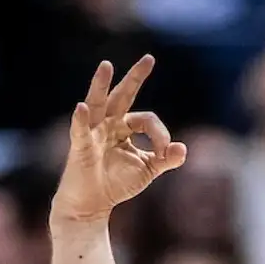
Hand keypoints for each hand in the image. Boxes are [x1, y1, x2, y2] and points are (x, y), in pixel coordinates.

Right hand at [51, 58, 187, 227]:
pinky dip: (81, 120)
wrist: (92, 205)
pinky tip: (81, 108)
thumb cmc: (117, 184)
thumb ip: (166, 158)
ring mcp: (93, 133)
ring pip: (97, 104)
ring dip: (100, 85)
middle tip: (149, 59)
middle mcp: (108, 124)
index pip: (147, 120)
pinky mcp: (81, 147)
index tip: (166, 153)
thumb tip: (183, 148)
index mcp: (124, 127)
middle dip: (135, 78)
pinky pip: (81, 131)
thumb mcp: (147, 170)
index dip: (161, 134)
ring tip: (106, 66)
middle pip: (122, 96)